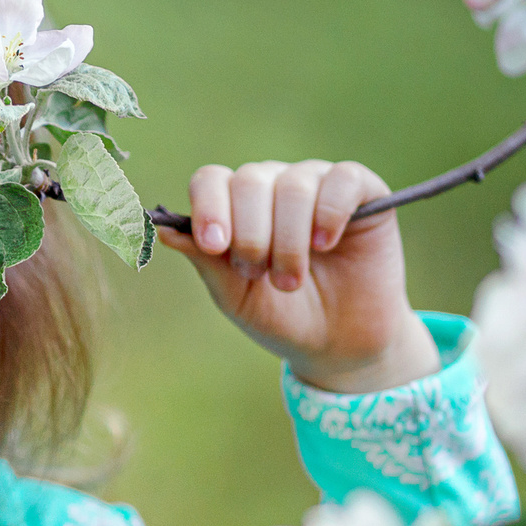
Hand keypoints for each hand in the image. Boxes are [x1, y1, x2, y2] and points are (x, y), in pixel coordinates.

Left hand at [156, 158, 438, 394]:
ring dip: (289, 240)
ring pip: (294, 185)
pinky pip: (342, 180)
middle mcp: (273, 185)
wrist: (340, 345)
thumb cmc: (281, 317)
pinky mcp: (362, 191)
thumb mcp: (236, 297)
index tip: (214, 244)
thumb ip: (205, 262)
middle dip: (251, 235)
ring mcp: (317, 184)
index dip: (209, 207)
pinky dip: (330, 212)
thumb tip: (163, 230)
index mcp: (236, 205)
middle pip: (249, 181)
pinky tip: (325, 244)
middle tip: (259, 275)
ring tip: (291, 281)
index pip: (211, 180)